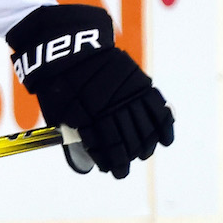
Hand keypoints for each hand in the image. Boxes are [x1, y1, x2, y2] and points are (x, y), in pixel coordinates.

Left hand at [7, 4, 174, 178]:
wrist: (67, 50)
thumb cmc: (57, 86)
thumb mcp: (58, 113)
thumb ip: (75, 135)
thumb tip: (86, 160)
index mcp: (91, 115)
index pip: (110, 146)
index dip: (115, 162)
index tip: (116, 172)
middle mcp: (113, 106)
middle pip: (129, 139)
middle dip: (128, 157)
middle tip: (127, 166)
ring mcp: (128, 93)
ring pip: (145, 126)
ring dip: (146, 144)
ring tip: (143, 153)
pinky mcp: (139, 82)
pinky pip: (157, 106)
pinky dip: (164, 125)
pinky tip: (165, 140)